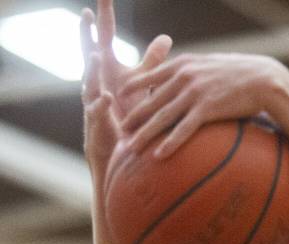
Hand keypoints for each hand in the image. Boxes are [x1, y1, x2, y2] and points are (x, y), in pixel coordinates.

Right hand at [80, 1, 171, 179]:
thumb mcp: (142, 82)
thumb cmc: (129, 111)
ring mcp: (93, 99)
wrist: (121, 147)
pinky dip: (101, 103)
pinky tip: (106, 96)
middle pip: (88, 52)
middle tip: (87, 15)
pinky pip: (97, 110)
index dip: (103, 18)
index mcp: (106, 68)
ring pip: (89, 80)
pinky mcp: (97, 120)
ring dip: (91, 69)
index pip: (104, 37)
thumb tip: (165, 38)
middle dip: (86, 35)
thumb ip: (151, 60)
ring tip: (96, 54)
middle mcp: (96, 80)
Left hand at [119, 53, 288, 157]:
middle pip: (151, 101)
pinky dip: (169, 142)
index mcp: (183, 65)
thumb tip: (192, 82)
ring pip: (161, 117)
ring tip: (131, 148)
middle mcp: (183, 77)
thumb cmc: (244, 73)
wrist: (264, 78)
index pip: (150, 76)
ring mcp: (193, 93)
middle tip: (120, 131)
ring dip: (143, 134)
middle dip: (133, 117)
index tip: (119, 98)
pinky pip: (183, 129)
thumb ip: (197, 71)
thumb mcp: (214, 65)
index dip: (133, 88)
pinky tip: (159, 155)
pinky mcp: (206, 108)